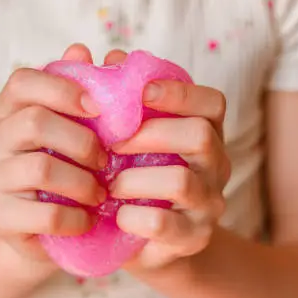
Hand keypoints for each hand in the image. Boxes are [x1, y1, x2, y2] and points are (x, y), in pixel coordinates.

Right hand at [0, 44, 106, 260]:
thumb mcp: (72, 136)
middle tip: (106, 160)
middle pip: (35, 122)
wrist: (36, 232)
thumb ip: (80, 96)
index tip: (99, 109)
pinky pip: (46, 214)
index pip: (22, 82)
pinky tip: (89, 218)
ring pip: (41, 169)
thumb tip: (87, 52)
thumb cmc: (61, 174)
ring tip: (101, 193)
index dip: (63, 89)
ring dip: (83, 182)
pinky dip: (77, 217)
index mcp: (5, 111)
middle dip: (83, 142)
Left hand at [105, 50, 230, 268]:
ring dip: (134, 179)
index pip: (212, 103)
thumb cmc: (131, 179)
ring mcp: (209, 204)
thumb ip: (108, 98)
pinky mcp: (193, 238)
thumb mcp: (122, 139)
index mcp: (205, 133)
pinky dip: (132, 217)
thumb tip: (82, 55)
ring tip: (108, 184)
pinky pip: (164, 224)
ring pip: (181, 180)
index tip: (140, 91)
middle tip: (112, 143)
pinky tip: (116, 215)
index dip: (179, 92)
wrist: (142, 242)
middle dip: (149, 134)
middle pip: (201, 136)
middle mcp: (216, 166)